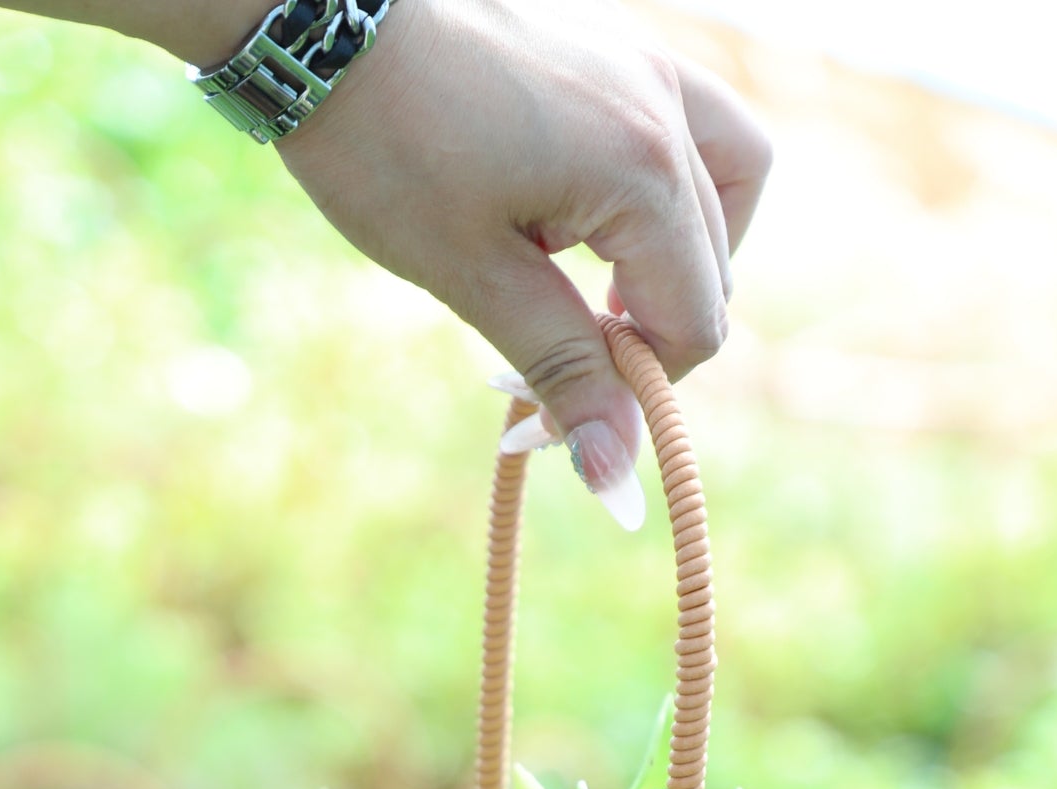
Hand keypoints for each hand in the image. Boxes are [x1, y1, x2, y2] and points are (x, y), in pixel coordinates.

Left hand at [279, 0, 771, 520]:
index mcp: (644, 170)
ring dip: (678, 266)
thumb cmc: (388, 144)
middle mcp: (669, 112)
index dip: (637, 393)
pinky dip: (667, 199)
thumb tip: (617, 475)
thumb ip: (562, 370)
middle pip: (713, 270)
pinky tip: (593, 229)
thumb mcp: (473, 277)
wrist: (326, 22)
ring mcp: (650, 71)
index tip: (551, 420)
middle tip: (548, 374)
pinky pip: (695, 136)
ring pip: (729, 192)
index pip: (694, 323)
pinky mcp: (621, 57)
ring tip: (596, 302)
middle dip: (644, 340)